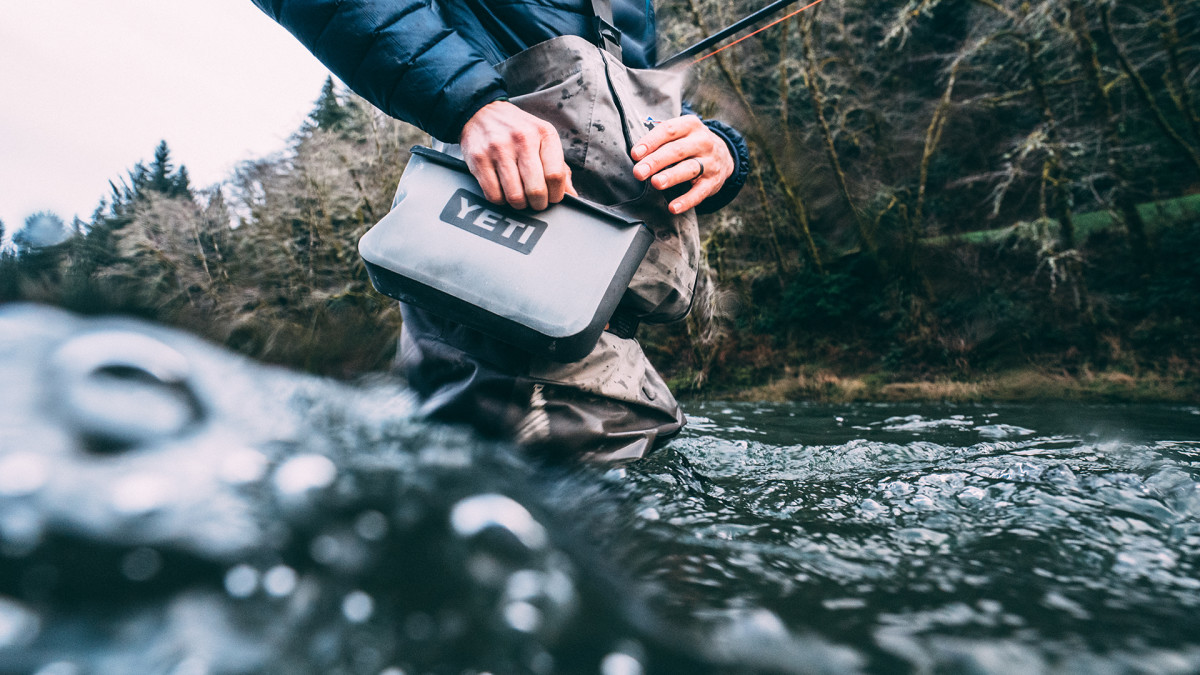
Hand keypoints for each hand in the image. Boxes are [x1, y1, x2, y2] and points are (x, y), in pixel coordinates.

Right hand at [459, 100, 575, 210]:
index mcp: (544, 133)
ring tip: (520, 198)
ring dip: (519, 204)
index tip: (552, 198)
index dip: (556, 195)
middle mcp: (522, 139)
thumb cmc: (518, 130)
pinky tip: (503, 192)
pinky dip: (500, 200)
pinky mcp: (479, 159)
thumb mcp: (543, 140)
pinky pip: (493, 195)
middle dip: (538, 203)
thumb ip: (560, 168)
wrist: (482, 112)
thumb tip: (572, 196)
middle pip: (536, 189)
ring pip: (515, 196)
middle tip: (536, 202)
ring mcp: (499, 149)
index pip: (556, 176)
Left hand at [631, 115, 733, 214]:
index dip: (651, 142)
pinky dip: (686, 200)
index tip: (635, 154)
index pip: (669, 130)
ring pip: (689, 169)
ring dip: (671, 176)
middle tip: (638, 172)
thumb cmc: (690, 144)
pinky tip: (673, 207)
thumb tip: (636, 155)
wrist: (724, 155)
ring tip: (656, 183)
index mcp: (690, 125)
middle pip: (677, 150)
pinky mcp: (713, 182)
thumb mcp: (680, 134)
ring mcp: (710, 162)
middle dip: (656, 162)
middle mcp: (702, 141)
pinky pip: (699, 193)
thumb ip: (660, 140)